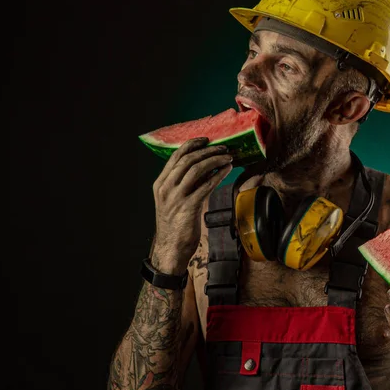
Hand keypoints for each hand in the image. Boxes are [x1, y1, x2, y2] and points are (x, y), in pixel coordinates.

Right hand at [151, 137, 232, 273]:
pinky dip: (218, 175)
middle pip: (188, 160)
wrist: (171, 248)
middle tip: (223, 148)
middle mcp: (166, 188)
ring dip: (215, 160)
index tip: (206, 140)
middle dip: (208, 151)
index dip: (192, 145)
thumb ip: (185, 183)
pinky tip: (226, 171)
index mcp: (160, 183)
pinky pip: (206, 186)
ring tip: (228, 158)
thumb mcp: (174, 199)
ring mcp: (176, 197)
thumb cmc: (175, 224)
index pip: (175, 156)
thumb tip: (206, 166)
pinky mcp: (188, 207)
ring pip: (197, 169)